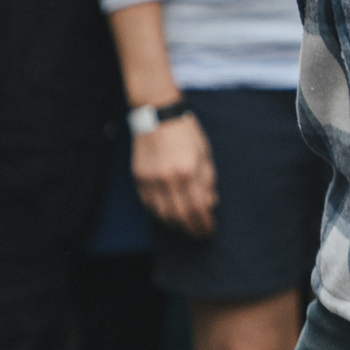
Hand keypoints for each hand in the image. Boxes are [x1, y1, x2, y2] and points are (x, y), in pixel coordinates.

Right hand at [132, 111, 218, 237]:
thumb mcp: (204, 153)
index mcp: (188, 171)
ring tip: (186, 226)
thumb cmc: (186, 133)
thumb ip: (208, 180)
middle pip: (181, 216)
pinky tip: (169, 214)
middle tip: (200, 234)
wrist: (158, 115)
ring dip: (177, 224)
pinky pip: (149, 205)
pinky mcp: (139, 179)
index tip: (210, 230)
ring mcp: (151, 180)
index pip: (199, 208)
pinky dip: (160, 214)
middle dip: (192, 229)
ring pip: (163, 215)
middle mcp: (168, 178)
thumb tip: (210, 204)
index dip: (205, 223)